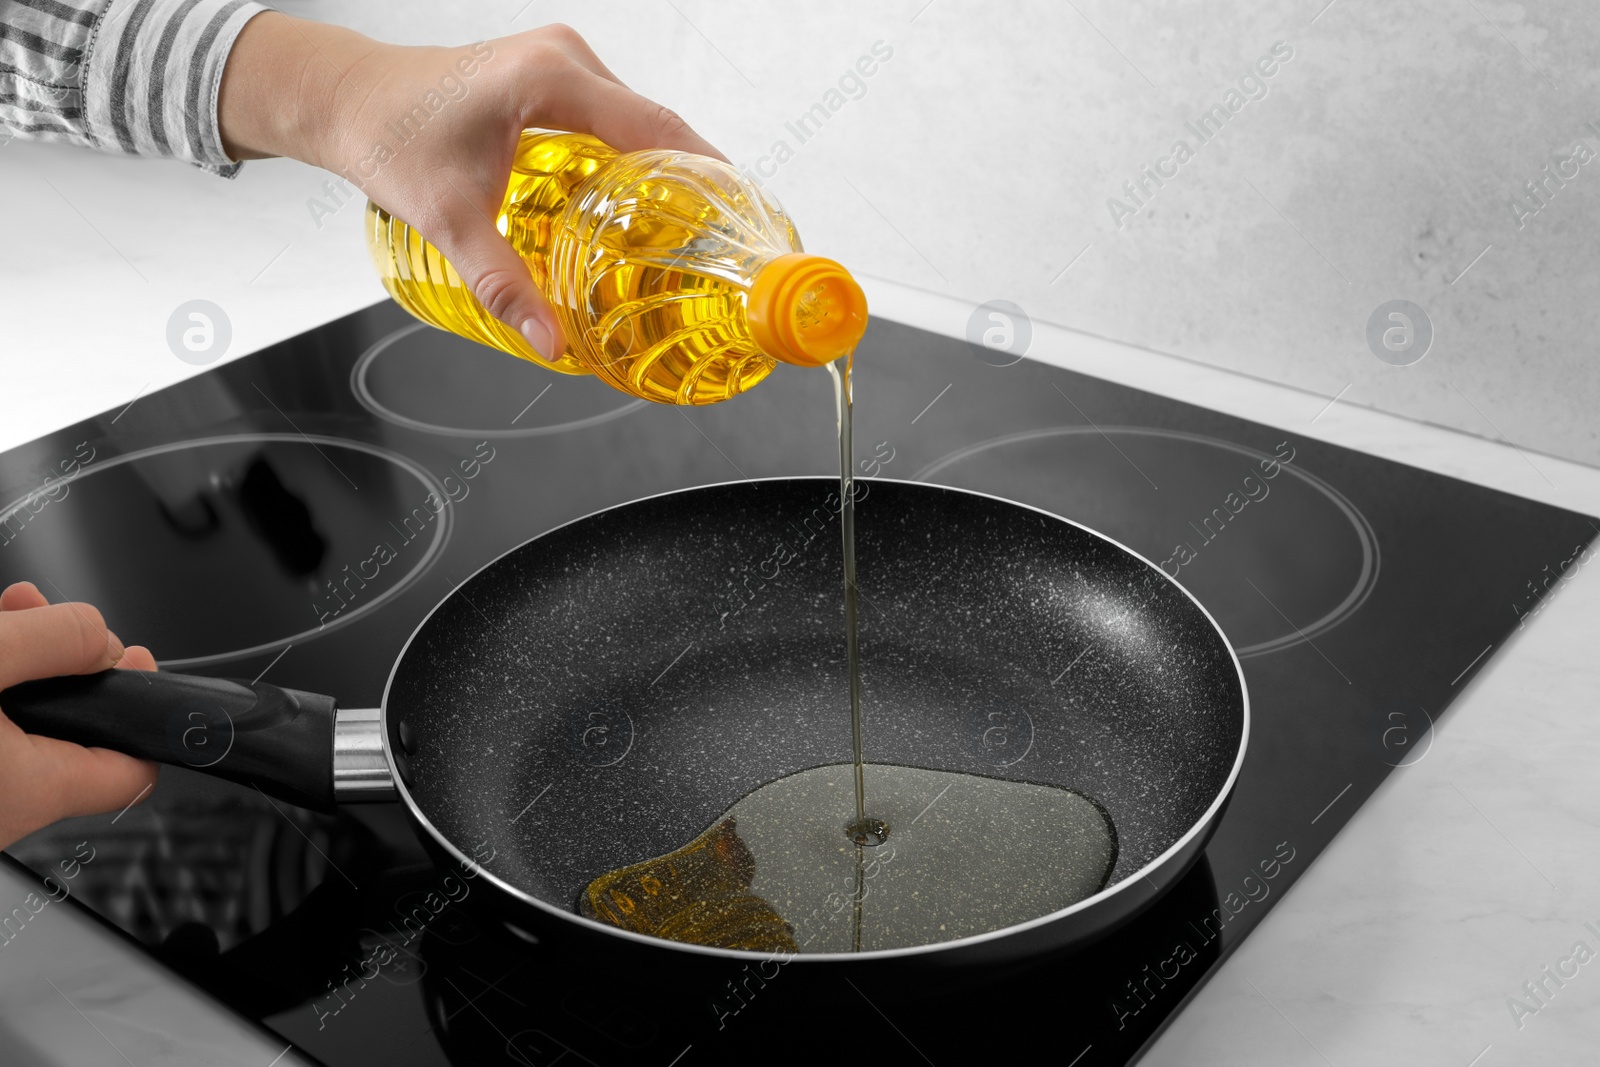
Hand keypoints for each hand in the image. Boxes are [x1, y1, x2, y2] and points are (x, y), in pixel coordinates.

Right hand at [0, 582, 158, 849]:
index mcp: (33, 792)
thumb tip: (102, 641)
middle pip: (73, 736)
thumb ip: (56, 642)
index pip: (134, 771)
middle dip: (65, 666)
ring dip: (20, 669)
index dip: (143, 711)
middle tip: (43, 615)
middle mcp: (3, 812)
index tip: (133, 663)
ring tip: (8, 616)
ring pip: (21, 730)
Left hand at [219, 17, 725, 361]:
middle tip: (715, 247)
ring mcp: (561, 63)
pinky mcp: (552, 78)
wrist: (345, 98)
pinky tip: (639, 208)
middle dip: (692, 185)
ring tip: (686, 236)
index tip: (738, 220)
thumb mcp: (447, 218)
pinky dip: (633, 161)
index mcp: (551, 78)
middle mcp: (565, 59)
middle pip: (657, 126)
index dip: (708, 175)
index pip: (656, 127)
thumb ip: (503, 283)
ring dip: (664, 174)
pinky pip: (613, 119)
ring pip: (637, 122)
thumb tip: (551, 341)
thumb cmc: (387, 137)